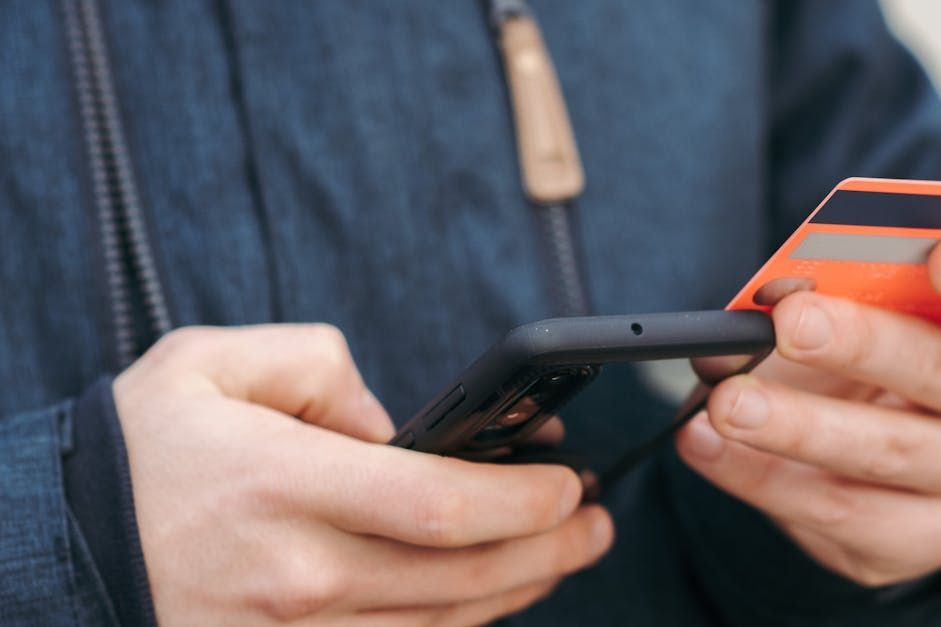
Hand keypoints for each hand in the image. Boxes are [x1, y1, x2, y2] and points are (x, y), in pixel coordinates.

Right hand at [115, 324, 611, 624]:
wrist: (56, 550)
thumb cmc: (140, 452)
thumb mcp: (210, 364)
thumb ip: (316, 367)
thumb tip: (388, 424)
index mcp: (285, 486)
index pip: (440, 504)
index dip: (524, 499)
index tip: (570, 481)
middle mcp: (298, 574)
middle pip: (462, 578)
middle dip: (551, 551)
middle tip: (597, 526)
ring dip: (517, 594)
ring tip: (563, 556)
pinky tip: (487, 601)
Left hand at [677, 235, 940, 585]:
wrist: (864, 450)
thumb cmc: (861, 357)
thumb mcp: (846, 314)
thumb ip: (816, 296)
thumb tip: (757, 306)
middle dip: (861, 344)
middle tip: (789, 323)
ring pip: (887, 452)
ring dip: (797, 425)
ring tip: (726, 402)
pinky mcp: (930, 539)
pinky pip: (843, 515)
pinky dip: (763, 479)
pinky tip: (706, 448)